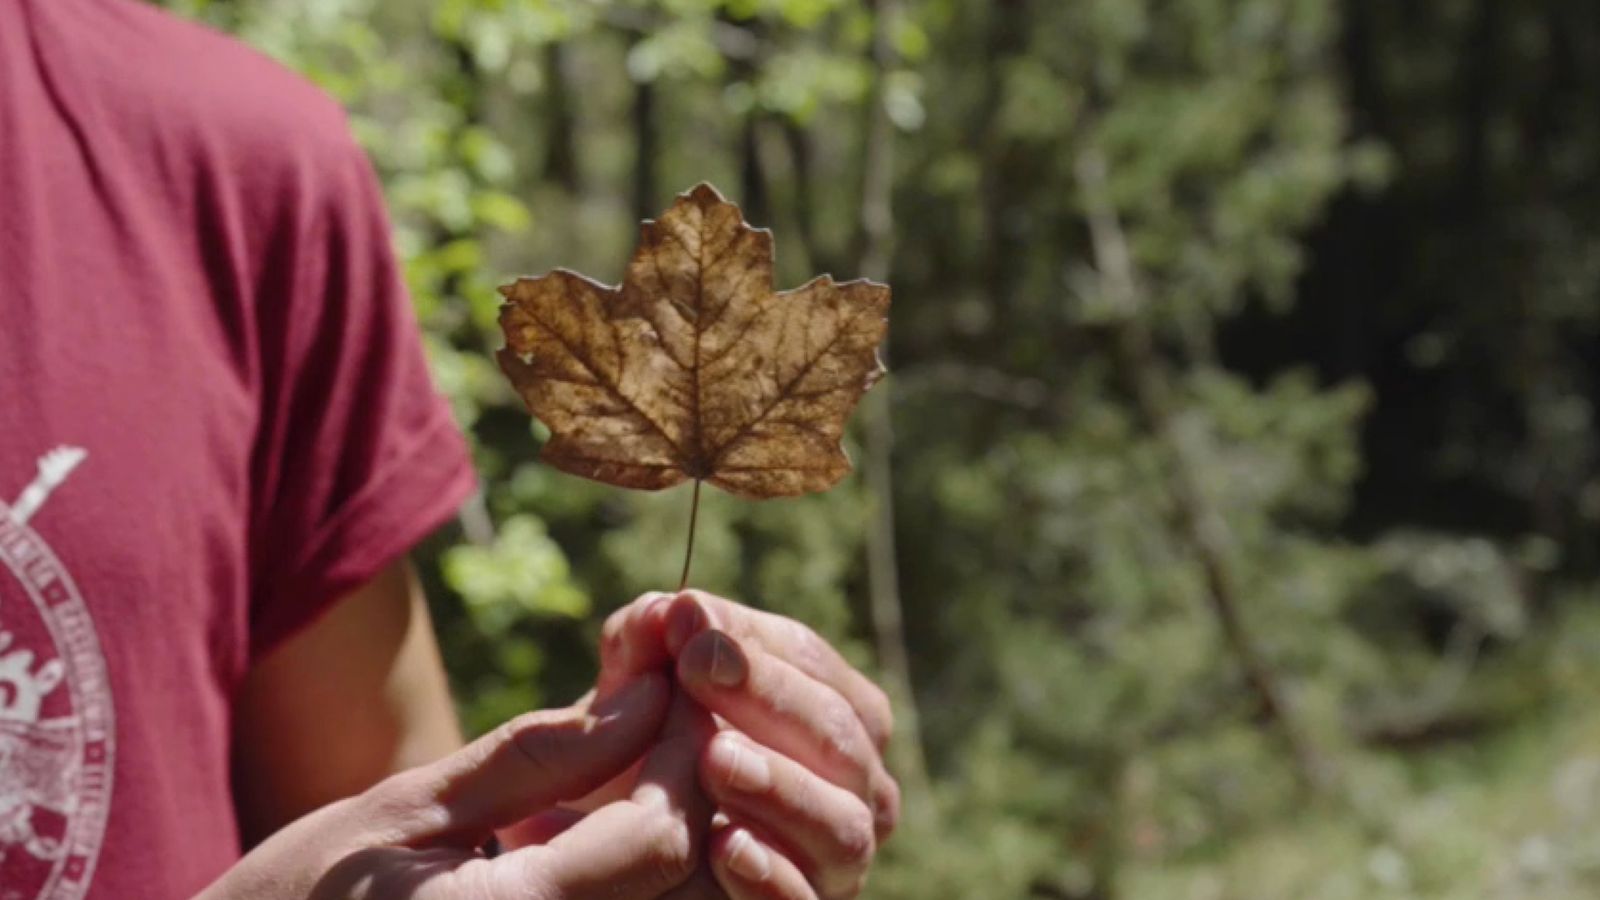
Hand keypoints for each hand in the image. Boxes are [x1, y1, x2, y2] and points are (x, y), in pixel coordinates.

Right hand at [197, 674, 715, 899]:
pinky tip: (606, 829)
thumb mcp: (404, 812)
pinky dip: (645, 876)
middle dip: (696, 786)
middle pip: (691, 881)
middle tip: (673, 712)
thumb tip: (646, 695)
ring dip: (679, 832)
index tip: (671, 684)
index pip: (661, 838)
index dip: (684, 753)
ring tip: (643, 763)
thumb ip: (538, 757)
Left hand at [593, 590, 900, 899]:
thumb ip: (640, 650)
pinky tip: (724, 846)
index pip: (812, 664)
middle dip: (771, 698)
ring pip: (843, 825)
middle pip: (843, 737)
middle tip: (699, 669)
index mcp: (827, 715)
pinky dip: (771, 872)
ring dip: (782, 786)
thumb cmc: (633, 765)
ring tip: (715, 759)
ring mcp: (835, 862)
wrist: (606, 860)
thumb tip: (661, 610)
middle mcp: (852, 789)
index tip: (686, 619)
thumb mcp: (628, 704)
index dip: (753, 640)